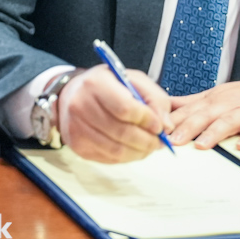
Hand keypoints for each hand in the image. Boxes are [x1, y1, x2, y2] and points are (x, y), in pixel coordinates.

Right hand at [57, 64, 173, 163]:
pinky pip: (108, 158)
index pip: (126, 109)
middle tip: (159, 141)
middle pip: (122, 132)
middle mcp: (81, 105)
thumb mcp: (133, 80)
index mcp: (95, 83)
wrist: (73, 93)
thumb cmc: (107, 86)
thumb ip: (155, 98)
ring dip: (139, 152)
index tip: (159, 125)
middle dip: (147, 141)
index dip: (147, 120)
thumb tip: (166, 126)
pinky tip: (132, 147)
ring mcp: (76, 127)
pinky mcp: (77, 145)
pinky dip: (126, 157)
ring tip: (148, 146)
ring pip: (116, 150)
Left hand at [167, 72, 239, 150]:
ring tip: (201, 145)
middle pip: (204, 115)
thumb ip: (192, 102)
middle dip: (187, 127)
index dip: (172, 119)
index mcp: (214, 98)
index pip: (189, 109)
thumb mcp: (217, 94)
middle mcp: (228, 103)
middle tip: (172, 141)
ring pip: (228, 121)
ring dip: (214, 133)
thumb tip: (166, 106)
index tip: (156, 129)